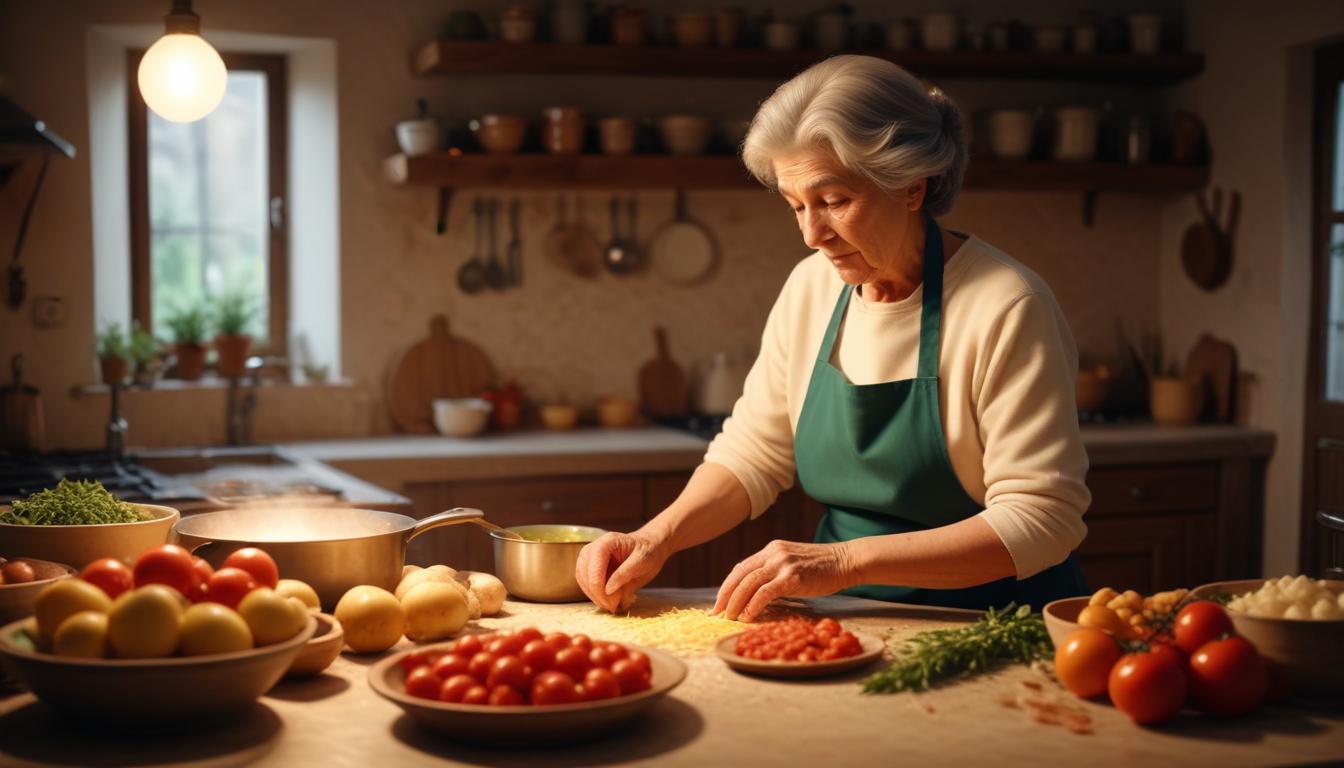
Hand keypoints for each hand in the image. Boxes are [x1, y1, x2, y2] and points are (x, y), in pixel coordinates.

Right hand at [575, 530, 670, 612]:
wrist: (650, 548)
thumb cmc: (648, 552)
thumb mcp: (642, 562)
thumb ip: (624, 574)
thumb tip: (608, 590)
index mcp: (608, 541)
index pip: (594, 563)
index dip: (598, 584)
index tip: (609, 602)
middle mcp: (595, 546)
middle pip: (584, 571)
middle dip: (596, 593)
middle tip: (611, 607)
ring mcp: (590, 556)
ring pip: (582, 578)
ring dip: (593, 595)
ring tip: (610, 605)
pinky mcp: (590, 566)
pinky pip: (585, 581)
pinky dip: (593, 593)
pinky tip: (606, 600)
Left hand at [713, 539, 857, 621]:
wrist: (846, 561)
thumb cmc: (822, 568)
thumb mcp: (793, 563)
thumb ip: (775, 572)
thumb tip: (758, 594)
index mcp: (771, 549)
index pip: (741, 568)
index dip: (727, 586)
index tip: (720, 602)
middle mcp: (773, 553)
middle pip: (739, 575)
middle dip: (725, 596)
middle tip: (716, 613)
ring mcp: (782, 564)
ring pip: (748, 584)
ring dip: (735, 603)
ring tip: (729, 618)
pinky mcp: (792, 577)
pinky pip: (765, 593)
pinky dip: (753, 606)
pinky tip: (748, 617)